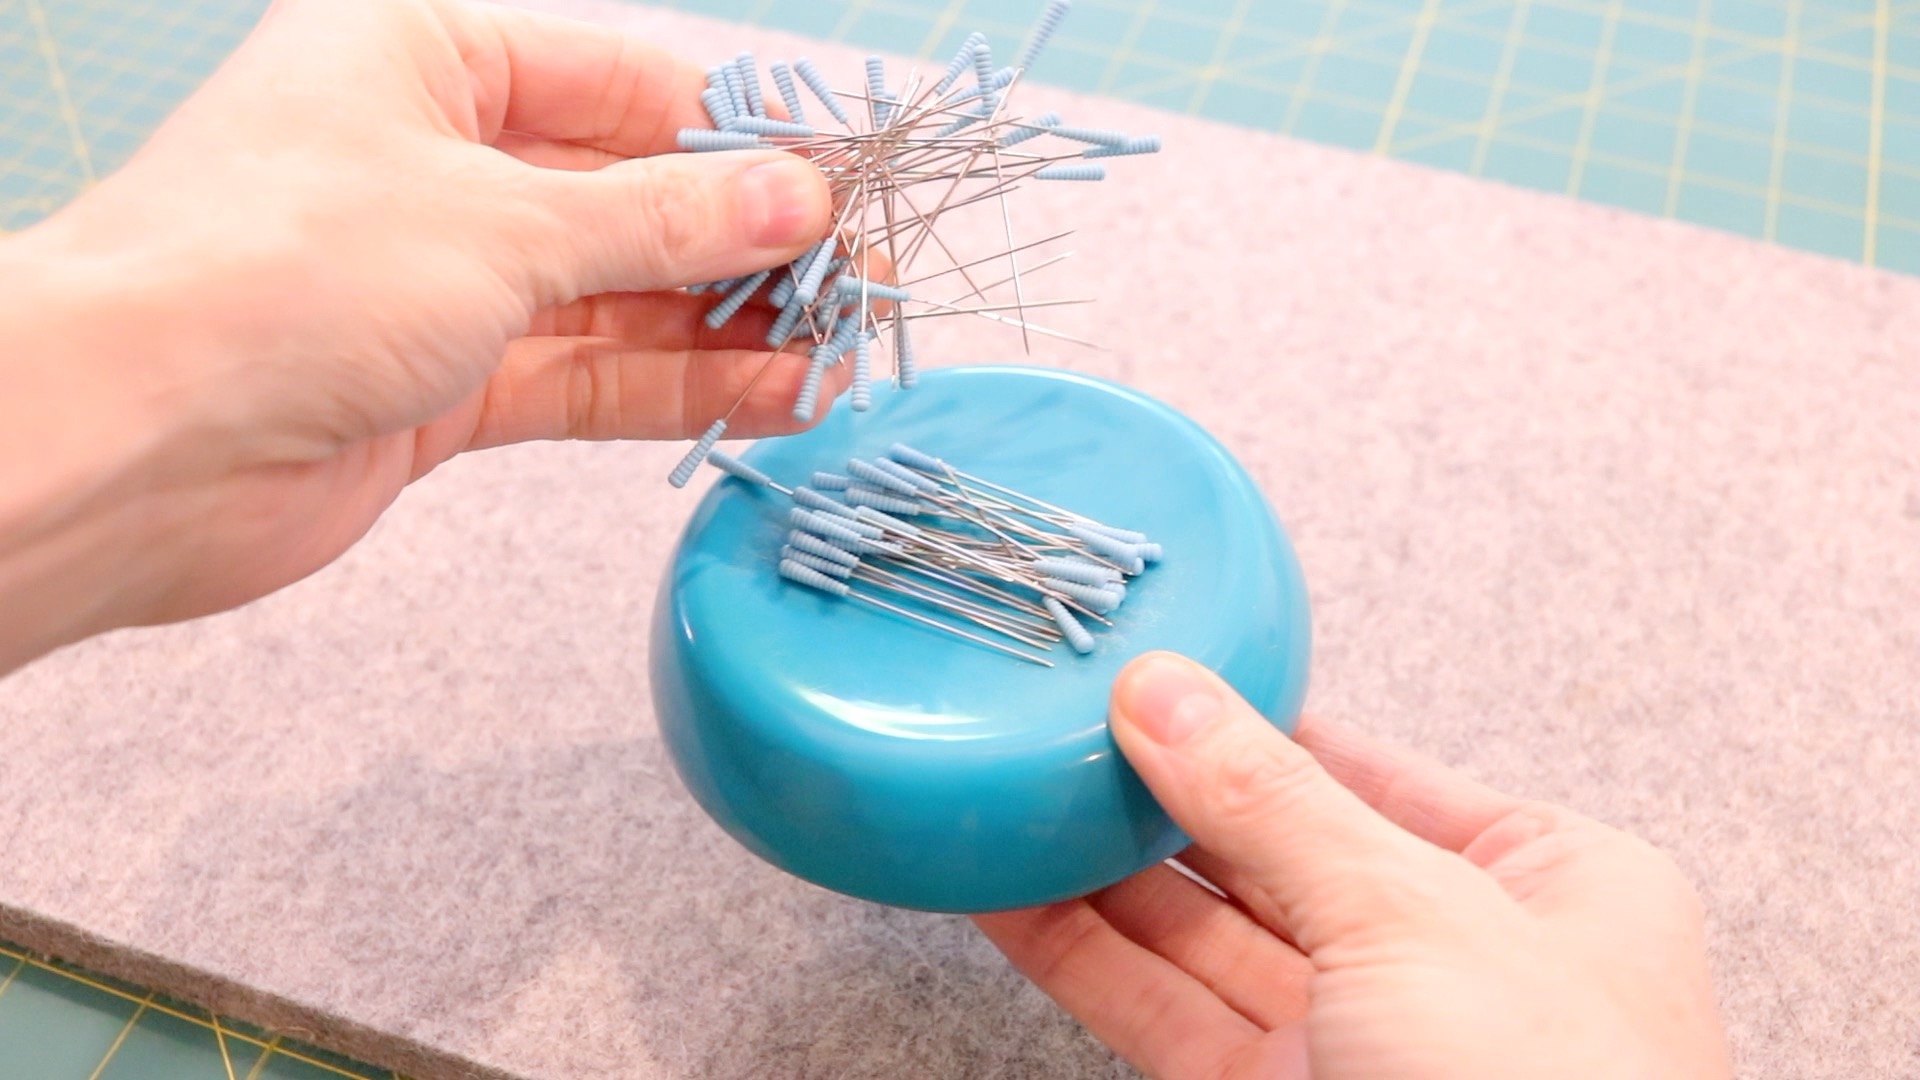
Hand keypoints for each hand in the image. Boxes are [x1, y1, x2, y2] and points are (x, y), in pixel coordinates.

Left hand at [0, 0, 841, 669]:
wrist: (131, 448)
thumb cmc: (278, 272)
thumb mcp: (500, 221)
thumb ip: (661, 219)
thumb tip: (796, 198)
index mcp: (426, 53)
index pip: (623, 80)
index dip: (742, 136)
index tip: (842, 182)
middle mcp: (437, 158)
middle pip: (629, 194)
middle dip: (746, 245)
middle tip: (856, 285)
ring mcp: (443, 278)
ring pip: (619, 295)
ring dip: (729, 330)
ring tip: (837, 357)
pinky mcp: (446, 383)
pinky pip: (588, 373)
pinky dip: (677, 386)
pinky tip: (770, 398)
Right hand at [976, 652, 1731, 1079]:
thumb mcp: (1414, 916)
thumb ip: (1276, 803)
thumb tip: (1169, 697)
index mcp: (1542, 882)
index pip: (1367, 769)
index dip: (1254, 720)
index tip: (1153, 674)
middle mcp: (1447, 959)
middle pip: (1274, 846)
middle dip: (1164, 790)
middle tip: (1057, 724)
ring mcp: (1356, 1042)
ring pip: (1205, 936)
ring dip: (1102, 871)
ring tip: (1012, 794)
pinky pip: (1164, 1014)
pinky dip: (1084, 957)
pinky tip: (1014, 900)